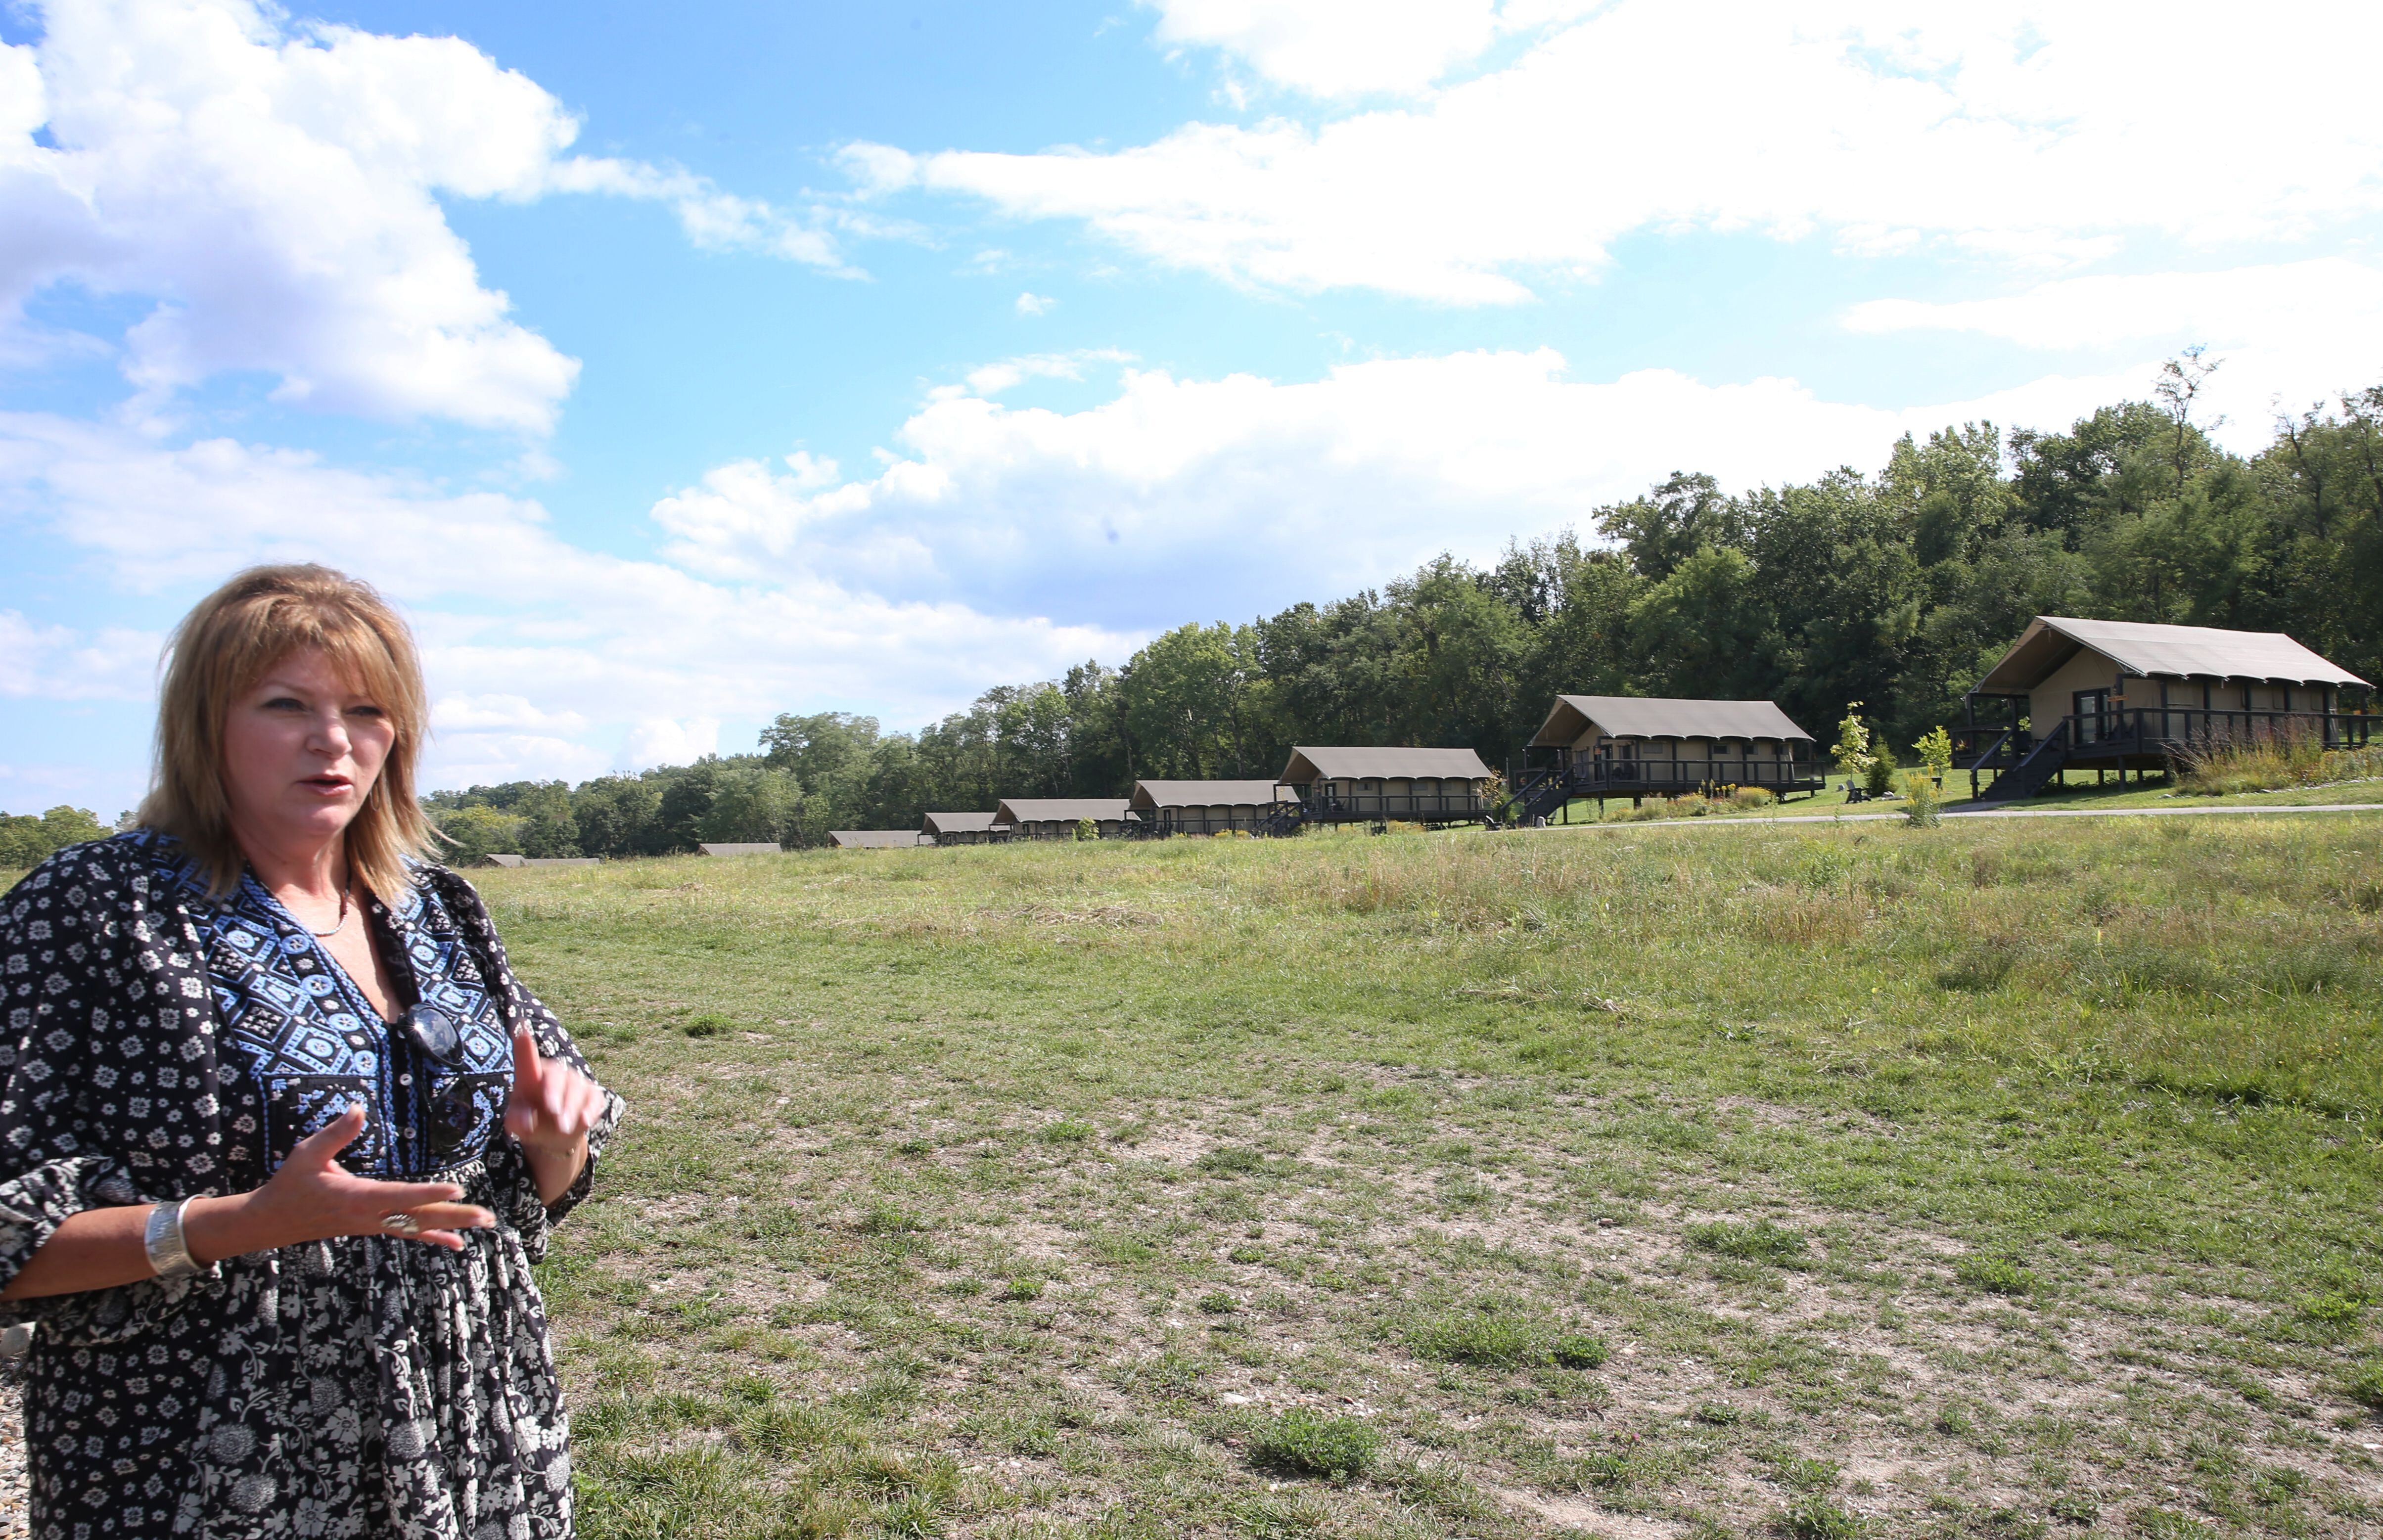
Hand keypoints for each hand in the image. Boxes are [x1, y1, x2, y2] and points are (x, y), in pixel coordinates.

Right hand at [185, 1105, 495, 1261]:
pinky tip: (457, 1243)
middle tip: (486, 1217)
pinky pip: (409, 1234)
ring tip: (484, 1224)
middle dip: (454, 1216)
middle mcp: (369, 1216)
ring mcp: (372, 1225)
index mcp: (356, 1197)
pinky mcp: (372, 1227)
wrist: (272, 1221)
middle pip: (418, 1217)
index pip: (400, 1196)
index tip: (457, 1190)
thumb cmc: (290, 1183)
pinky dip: (434, 1237)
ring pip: (419, 1227)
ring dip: (452, 1226)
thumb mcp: (307, 1153)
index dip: (428, 1193)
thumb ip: (335, 1133)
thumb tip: (357, 1108)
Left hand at [506, 1023, 603, 1202]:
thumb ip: (517, 1121)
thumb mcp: (518, 1123)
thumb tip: (525, 1121)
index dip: (524, 1045)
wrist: (555, 1135)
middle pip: (555, 1075)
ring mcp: (576, 1082)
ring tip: (563, 1127)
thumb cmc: (532, 1121)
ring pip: (576, 1089)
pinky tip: (583, 1121)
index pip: (526, 1059)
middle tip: (553, 1111)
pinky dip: (589, 1110)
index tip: (520, 1028)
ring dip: (571, 1108)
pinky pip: (594, 1099)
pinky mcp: (593, 1094)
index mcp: (530, 1076)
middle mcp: (554, 1073)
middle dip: (555, 1092)